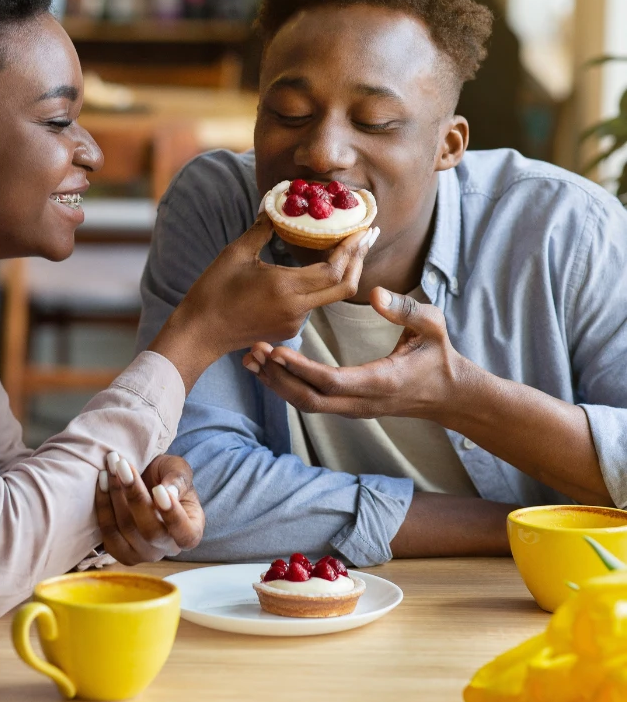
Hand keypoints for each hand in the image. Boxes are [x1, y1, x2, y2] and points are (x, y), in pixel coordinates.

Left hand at [95, 453, 204, 564]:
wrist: (146, 481)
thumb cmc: (167, 476)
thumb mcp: (179, 470)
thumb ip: (178, 479)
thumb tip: (169, 492)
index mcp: (191, 532)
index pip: (186, 535)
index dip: (172, 515)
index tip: (158, 488)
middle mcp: (168, 549)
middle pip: (150, 531)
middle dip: (134, 495)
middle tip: (123, 465)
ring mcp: (142, 554)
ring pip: (126, 529)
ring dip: (114, 494)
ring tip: (110, 466)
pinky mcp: (119, 551)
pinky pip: (107, 532)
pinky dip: (103, 504)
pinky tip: (102, 480)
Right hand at [174, 215, 374, 358]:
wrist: (200, 333)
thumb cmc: (213, 291)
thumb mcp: (235, 253)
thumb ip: (262, 228)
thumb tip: (276, 204)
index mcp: (285, 288)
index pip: (334, 270)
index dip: (352, 249)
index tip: (362, 228)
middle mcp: (296, 309)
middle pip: (344, 287)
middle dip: (360, 259)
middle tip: (369, 235)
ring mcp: (295, 322)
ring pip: (331, 296)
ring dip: (343, 271)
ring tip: (349, 247)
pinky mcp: (289, 329)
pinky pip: (314, 304)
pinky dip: (323, 284)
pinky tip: (320, 268)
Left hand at [243, 286, 461, 420]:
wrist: (449, 394)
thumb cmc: (439, 355)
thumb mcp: (432, 325)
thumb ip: (406, 310)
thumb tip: (375, 294)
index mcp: (381, 381)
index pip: (333, 382)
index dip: (302, 369)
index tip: (277, 351)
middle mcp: (362, 402)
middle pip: (310, 399)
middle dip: (279, 378)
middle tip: (254, 351)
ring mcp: (353, 408)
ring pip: (306, 404)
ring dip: (277, 383)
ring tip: (251, 359)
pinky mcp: (347, 406)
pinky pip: (311, 400)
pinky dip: (287, 386)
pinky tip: (268, 368)